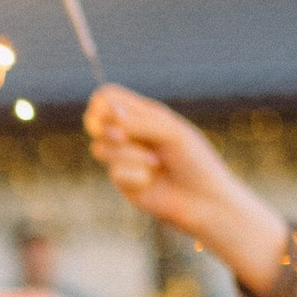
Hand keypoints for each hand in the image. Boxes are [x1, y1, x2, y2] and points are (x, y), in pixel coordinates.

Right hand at [83, 83, 289, 296]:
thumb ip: (138, 122)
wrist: (204, 200)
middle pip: (93, 120)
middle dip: (103, 128)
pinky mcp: (123, 182)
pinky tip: (152, 181)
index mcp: (142, 114)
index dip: (102, 104)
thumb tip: (106, 117)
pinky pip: (115, 173)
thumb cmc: (194, 161)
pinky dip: (135, 176)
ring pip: (100, 148)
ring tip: (155, 163)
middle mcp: (129, 134)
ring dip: (129, 155)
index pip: (106, 97)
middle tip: (121, 136)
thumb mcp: (170, 133)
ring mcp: (123, 158)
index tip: (117, 115)